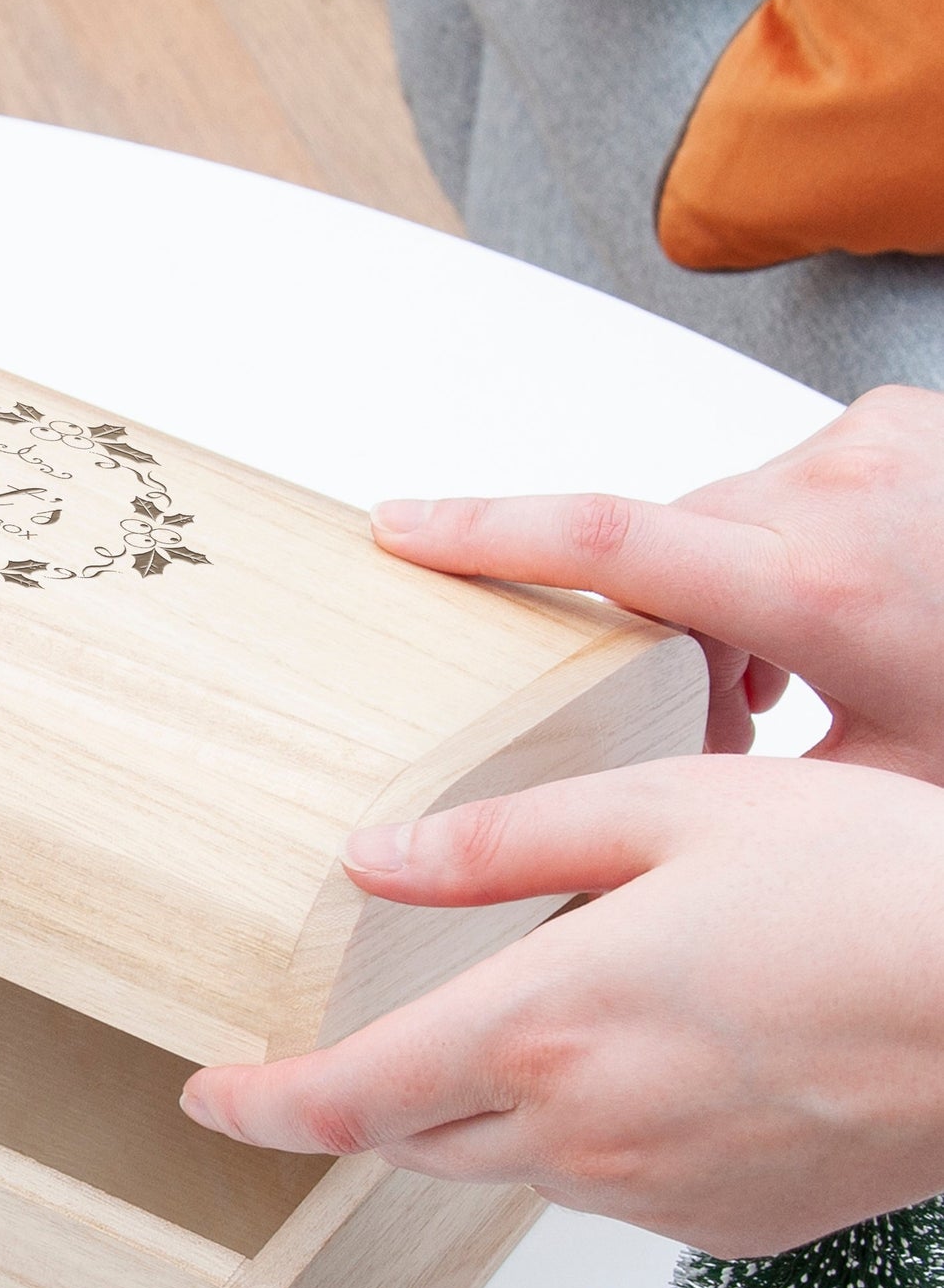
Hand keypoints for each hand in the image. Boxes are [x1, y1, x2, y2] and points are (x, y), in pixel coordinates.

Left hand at [179, 756, 943, 1256]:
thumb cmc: (871, 889)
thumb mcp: (670, 811)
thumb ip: (499, 846)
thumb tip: (372, 860)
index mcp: (547, 1027)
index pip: (348, 1099)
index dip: (259, 1105)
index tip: (206, 1096)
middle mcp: (583, 1133)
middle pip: (411, 1144)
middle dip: (357, 1107)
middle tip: (335, 1059)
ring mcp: (655, 1193)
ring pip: (505, 1169)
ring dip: (474, 1115)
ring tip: (525, 1029)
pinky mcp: (720, 1225)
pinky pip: (601, 1191)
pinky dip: (577, 1140)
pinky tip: (645, 1068)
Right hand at [367, 384, 943, 777]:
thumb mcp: (877, 792)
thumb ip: (744, 792)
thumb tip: (624, 858)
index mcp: (835, 584)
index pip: (618, 543)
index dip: (488, 536)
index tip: (395, 527)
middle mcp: (847, 485)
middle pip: (663, 549)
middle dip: (653, 642)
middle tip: (708, 732)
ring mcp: (877, 443)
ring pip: (716, 520)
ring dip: (717, 605)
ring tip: (781, 694)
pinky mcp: (895, 428)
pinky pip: (777, 490)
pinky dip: (769, 557)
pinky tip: (825, 629)